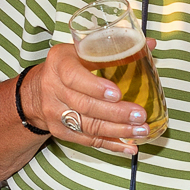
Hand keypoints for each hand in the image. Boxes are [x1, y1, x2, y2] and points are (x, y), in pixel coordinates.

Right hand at [20, 40, 154, 156]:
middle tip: (140, 115)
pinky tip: (128, 146)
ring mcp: (55, 112)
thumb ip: (115, 47)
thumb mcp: (83, 50)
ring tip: (140, 130)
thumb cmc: (69, 65)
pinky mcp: (60, 131)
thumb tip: (150, 44)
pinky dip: (110, 144)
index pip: (74, 77)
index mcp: (59, 63)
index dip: (95, 87)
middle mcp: (53, 88)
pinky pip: (87, 140)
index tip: (117, 93)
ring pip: (88, 125)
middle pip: (85, 105)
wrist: (39, 89)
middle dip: (116, 113)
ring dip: (117, 131)